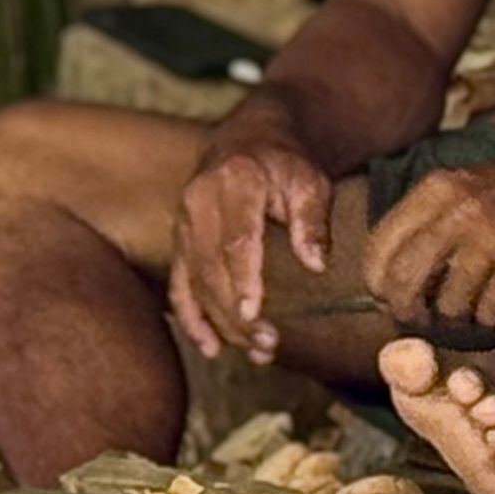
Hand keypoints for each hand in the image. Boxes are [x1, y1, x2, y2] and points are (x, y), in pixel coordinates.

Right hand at [167, 127, 335, 363]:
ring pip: (194, 281)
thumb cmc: (284, 163)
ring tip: (256, 352)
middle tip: (267, 344)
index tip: (251, 313)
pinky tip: (210, 346)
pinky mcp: (179, 241)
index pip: (235, 238)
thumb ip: (312, 220)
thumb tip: (316, 264)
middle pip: (211, 267)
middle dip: (234, 311)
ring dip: (220, 322)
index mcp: (233, 182)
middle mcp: (198, 202)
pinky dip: (191, 317)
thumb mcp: (309, 180)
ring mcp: (183, 223)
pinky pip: (179, 284)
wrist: (246, 141)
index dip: (241, 278)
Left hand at [363, 148, 494, 333]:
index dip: (376, 284)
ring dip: (453, 317)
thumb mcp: (460, 193)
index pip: (379, 247)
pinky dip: (488, 318)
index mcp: (433, 191)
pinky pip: (488, 310)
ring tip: (465, 310)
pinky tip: (494, 308)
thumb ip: (425, 227)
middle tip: (419, 319)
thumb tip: (388, 285)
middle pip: (404, 279)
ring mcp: (491, 236)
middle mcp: (456, 211)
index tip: (386, 300)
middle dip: (405, 309)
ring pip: (447, 302)